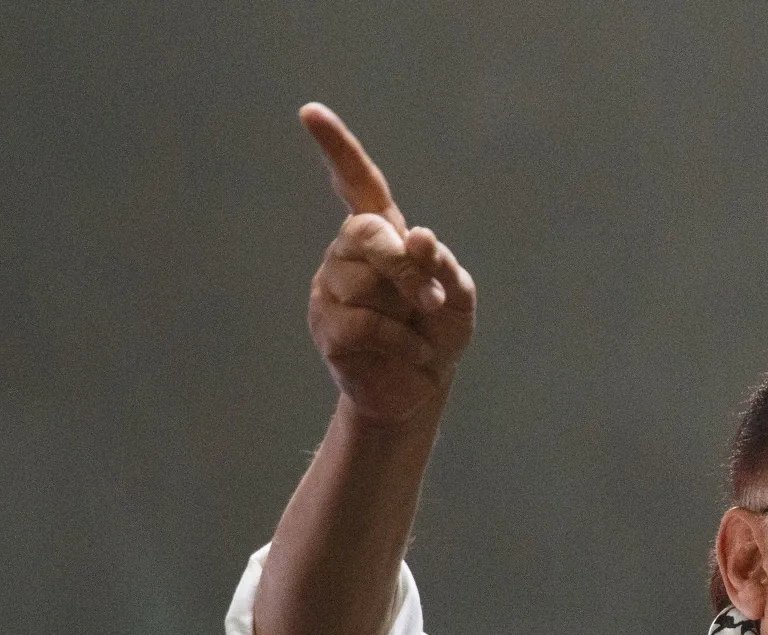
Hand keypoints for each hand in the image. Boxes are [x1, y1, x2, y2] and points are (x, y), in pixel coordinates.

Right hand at [299, 103, 475, 425]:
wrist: (421, 389)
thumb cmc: (438, 333)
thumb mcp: (457, 296)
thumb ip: (441, 264)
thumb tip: (417, 235)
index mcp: (383, 234)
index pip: (357, 183)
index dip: (337, 149)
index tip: (310, 113)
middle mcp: (349, 254)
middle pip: (365, 234)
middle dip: (402, 266)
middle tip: (434, 299)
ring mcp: (332, 289)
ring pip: (365, 283)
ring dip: (407, 311)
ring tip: (420, 334)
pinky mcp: (327, 327)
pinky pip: (365, 323)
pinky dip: (402, 341)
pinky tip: (414, 354)